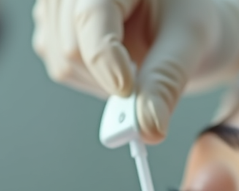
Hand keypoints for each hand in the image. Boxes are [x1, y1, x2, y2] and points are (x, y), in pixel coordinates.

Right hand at [32, 0, 238, 142]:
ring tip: (135, 62)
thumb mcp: (188, 44)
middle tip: (148, 78)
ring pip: (64, 64)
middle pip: (73, 48)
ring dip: (103, 82)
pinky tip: (116, 64)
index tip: (128, 92)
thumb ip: (165, 83)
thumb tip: (147, 129)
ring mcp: (55, 9)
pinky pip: (63, 71)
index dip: (105, 59)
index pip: (90, 17)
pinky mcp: (49, 31)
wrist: (178, 20)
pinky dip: (93, 81)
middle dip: (112, 77)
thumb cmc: (185, 20)